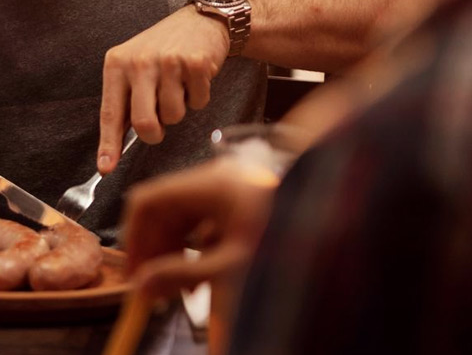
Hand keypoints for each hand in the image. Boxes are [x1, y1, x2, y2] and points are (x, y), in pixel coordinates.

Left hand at [97, 5, 228, 172]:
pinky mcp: (195, 63)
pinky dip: (198, 97)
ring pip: (173, 116)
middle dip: (154, 133)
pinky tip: (193, 78)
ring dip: (179, 109)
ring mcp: (168, 62)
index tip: (106, 167)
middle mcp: (139, 62)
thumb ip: (124, 101)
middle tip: (160, 122)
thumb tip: (113, 147)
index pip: (110, 112)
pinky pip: (198, 103)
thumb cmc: (162, 49)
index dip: (108, 144)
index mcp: (116, 64)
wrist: (200, 21)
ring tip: (178, 86)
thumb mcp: (133, 67)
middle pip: (144, 123)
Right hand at [119, 160, 277, 350]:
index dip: (134, 236)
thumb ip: (184, 275)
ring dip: (175, 253)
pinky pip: (203, 225)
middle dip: (156, 251)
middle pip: (164, 213)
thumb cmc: (292, 238)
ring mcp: (227, 192)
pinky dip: (196, 250)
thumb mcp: (233, 265)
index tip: (135, 270)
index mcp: (209, 186)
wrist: (337, 225)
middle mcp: (215, 182)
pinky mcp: (240, 205)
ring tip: (181, 288)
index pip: (149, 201)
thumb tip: (144, 285)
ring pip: (183, 220)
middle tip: (155, 287)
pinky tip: (204, 276)